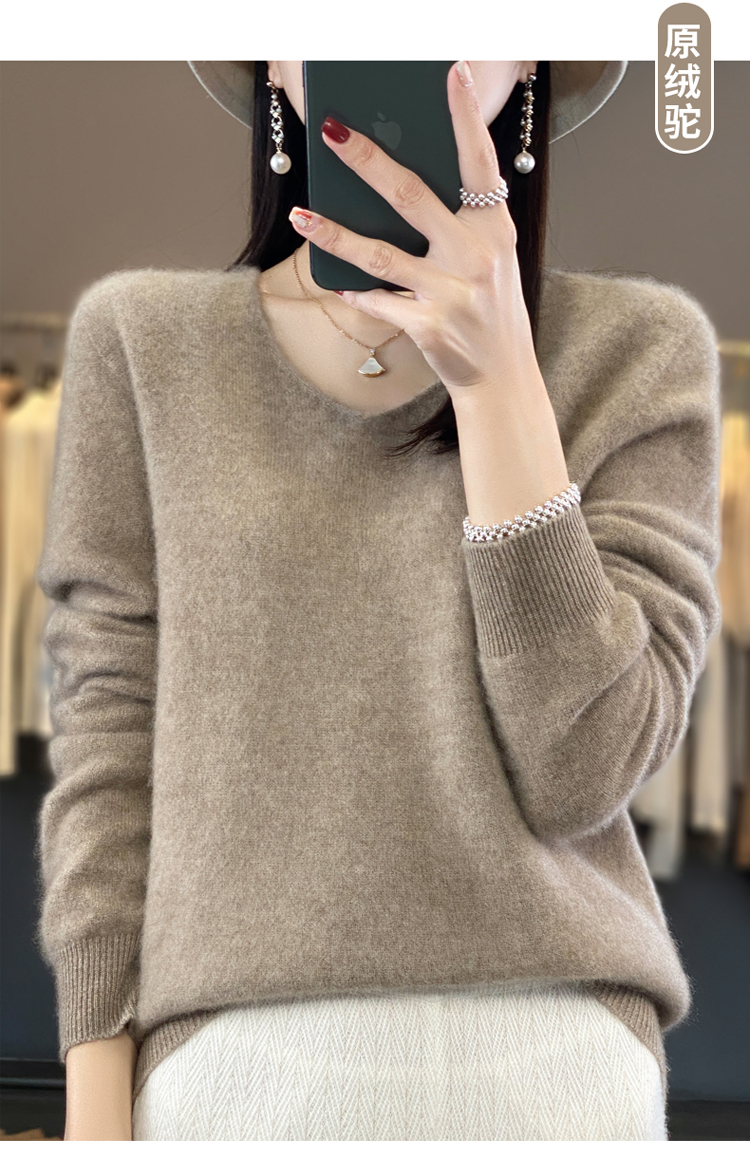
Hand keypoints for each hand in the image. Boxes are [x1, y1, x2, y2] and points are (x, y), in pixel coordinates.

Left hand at [287, 60, 537, 399]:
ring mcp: (451, 292)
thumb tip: (398, 185)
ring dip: (334, 233)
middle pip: (411, 196)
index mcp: (494, 228)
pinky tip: (336, 283)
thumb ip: (459, 222)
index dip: (465, 116)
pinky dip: (355, 292)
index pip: (479, 162)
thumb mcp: (491, 258)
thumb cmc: (490, 309)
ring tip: (300, 215)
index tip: (452, 72)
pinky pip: (379, 301)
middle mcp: (475, 255)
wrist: (502, 375)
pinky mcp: (429, 326)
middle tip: (333, 132)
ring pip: (380, 253)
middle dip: (367, 160)